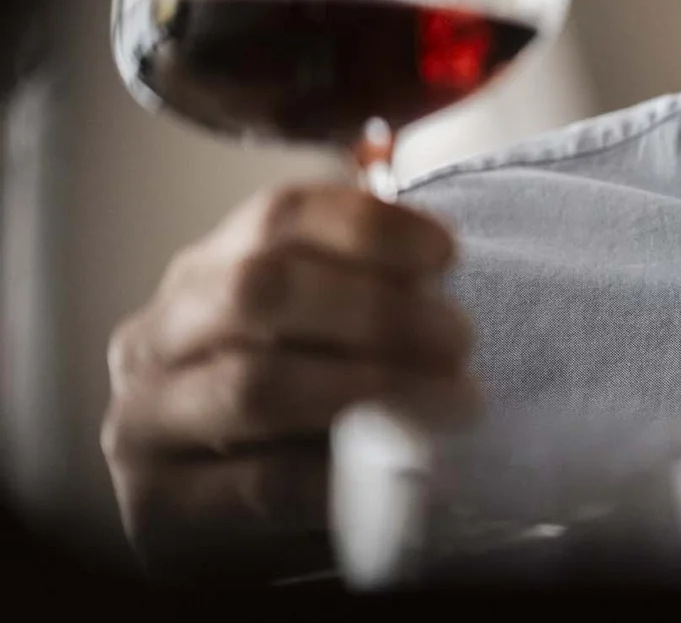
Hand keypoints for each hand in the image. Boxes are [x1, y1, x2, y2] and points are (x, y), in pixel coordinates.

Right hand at [101, 182, 477, 580]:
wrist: (225, 540)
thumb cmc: (289, 419)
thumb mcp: (318, 342)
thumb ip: (363, 305)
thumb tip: (438, 301)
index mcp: (204, 273)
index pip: (277, 216)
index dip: (368, 226)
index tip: (445, 254)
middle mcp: (157, 334)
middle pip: (260, 288)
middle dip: (376, 309)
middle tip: (457, 339)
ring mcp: (145, 419)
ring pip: (255, 383)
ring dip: (371, 388)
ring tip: (450, 401)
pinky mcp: (155, 505)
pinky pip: (260, 481)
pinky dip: (341, 474)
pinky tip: (395, 470)